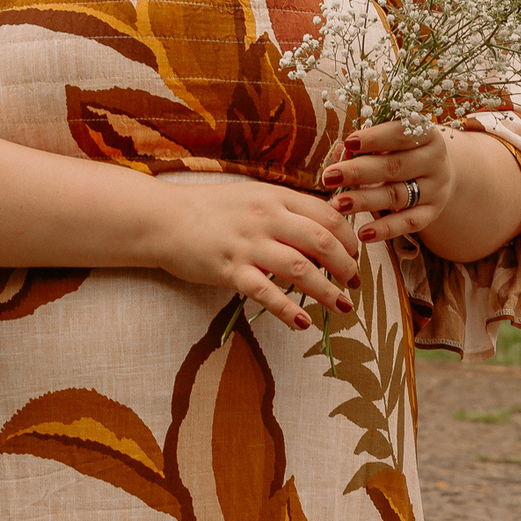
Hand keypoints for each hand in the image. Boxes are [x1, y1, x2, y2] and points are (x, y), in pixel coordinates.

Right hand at [155, 179, 360, 332]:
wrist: (164, 219)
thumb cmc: (212, 210)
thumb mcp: (254, 198)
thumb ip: (286, 211)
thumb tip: (323, 233)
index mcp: (276, 197)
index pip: (328, 215)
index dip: (349, 238)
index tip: (356, 256)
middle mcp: (266, 217)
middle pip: (322, 242)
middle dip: (346, 266)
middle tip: (355, 284)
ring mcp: (248, 244)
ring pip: (301, 269)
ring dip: (327, 291)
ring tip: (341, 306)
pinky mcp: (229, 269)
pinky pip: (265, 293)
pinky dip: (288, 310)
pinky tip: (303, 323)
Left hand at [320, 120, 454, 243]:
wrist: (437, 172)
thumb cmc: (403, 150)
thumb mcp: (391, 140)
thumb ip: (366, 144)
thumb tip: (340, 151)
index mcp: (427, 134)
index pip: (400, 134)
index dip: (374, 138)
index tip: (348, 142)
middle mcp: (435, 161)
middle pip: (394, 167)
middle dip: (358, 172)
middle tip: (329, 177)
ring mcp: (436, 189)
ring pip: (397, 196)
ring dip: (364, 200)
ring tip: (337, 204)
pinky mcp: (431, 212)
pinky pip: (408, 223)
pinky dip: (385, 229)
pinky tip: (362, 233)